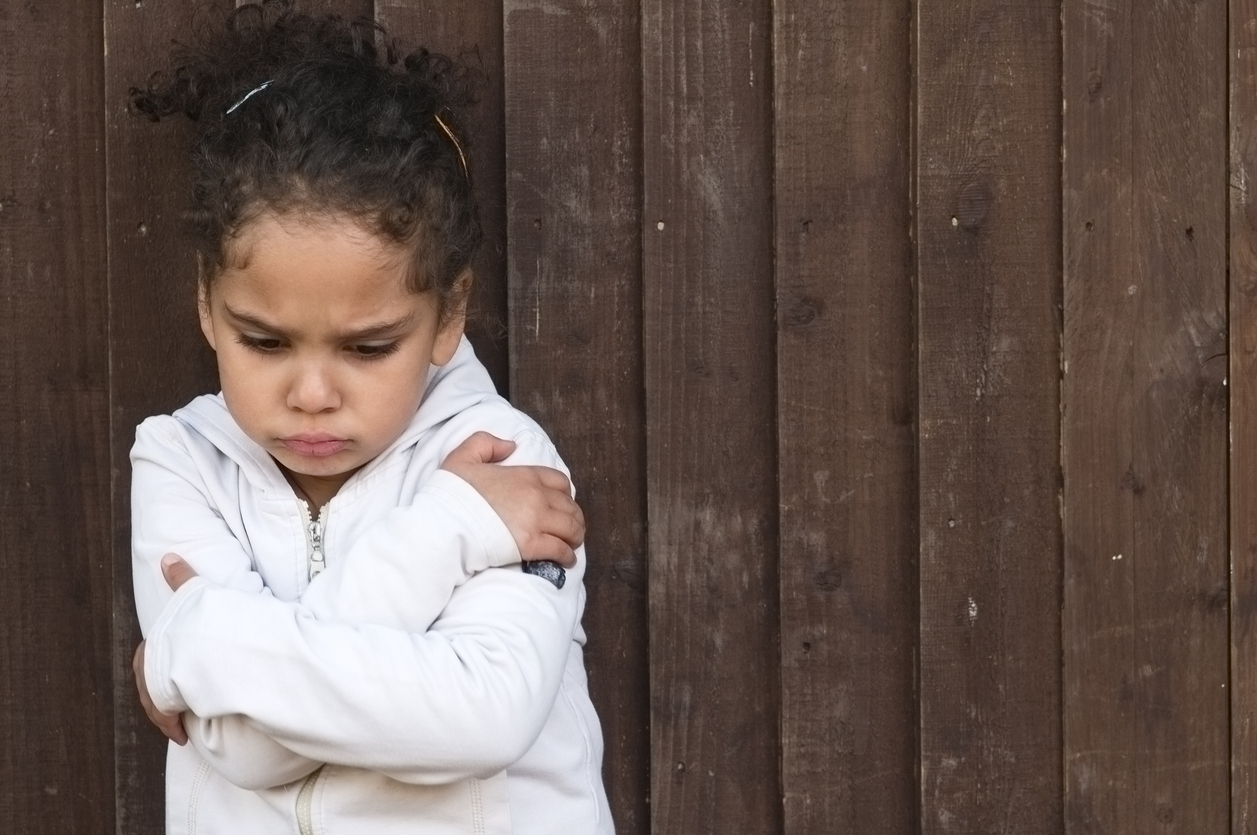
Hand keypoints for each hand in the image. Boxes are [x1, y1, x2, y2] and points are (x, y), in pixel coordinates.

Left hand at [131, 553, 199, 744]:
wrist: (207, 647)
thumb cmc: (203, 622)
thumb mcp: (195, 594)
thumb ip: (182, 577)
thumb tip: (168, 556)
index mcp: (154, 644)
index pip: (145, 661)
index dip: (156, 672)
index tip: (169, 681)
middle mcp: (150, 667)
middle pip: (147, 687)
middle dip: (158, 699)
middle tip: (173, 709)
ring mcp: (156, 688)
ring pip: (155, 706)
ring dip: (165, 716)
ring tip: (180, 726)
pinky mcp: (166, 706)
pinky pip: (167, 719)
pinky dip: (172, 725)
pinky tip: (184, 733)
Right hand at [440, 432, 584, 567]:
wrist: (444, 524)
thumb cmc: (451, 493)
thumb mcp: (463, 456)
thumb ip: (486, 443)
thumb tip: (511, 447)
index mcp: (525, 475)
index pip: (560, 481)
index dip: (564, 493)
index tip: (561, 504)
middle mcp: (537, 496)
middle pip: (570, 507)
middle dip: (573, 518)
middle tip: (570, 527)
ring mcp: (536, 521)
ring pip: (571, 528)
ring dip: (575, 536)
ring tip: (571, 543)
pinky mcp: (532, 545)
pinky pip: (561, 550)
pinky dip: (568, 556)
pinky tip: (567, 559)